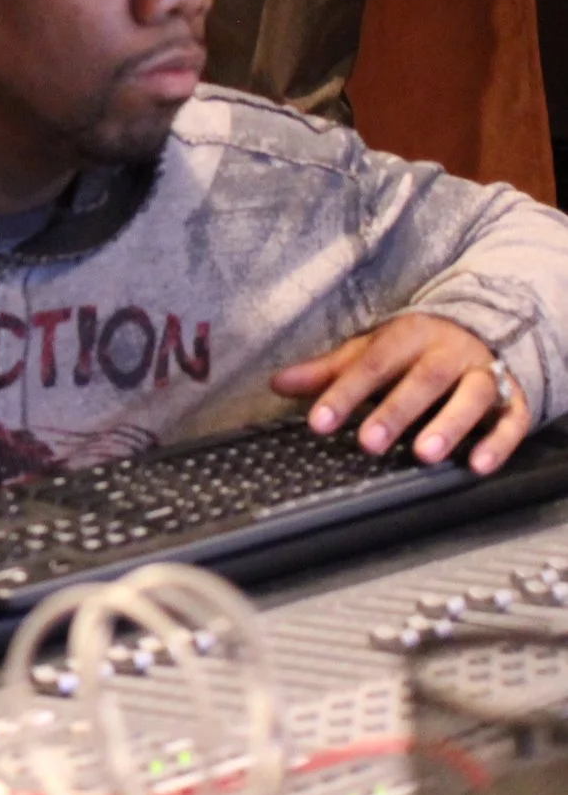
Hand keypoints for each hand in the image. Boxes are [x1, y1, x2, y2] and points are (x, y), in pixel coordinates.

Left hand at [273, 316, 531, 474]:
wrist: (487, 330)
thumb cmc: (416, 349)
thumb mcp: (372, 352)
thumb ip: (329, 371)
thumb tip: (279, 384)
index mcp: (408, 336)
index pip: (371, 364)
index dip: (344, 393)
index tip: (319, 421)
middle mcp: (448, 352)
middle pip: (422, 380)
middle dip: (395, 411)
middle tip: (369, 443)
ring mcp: (485, 373)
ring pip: (471, 396)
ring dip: (449, 424)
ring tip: (426, 454)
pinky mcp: (514, 398)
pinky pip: (511, 419)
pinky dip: (498, 442)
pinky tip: (479, 464)